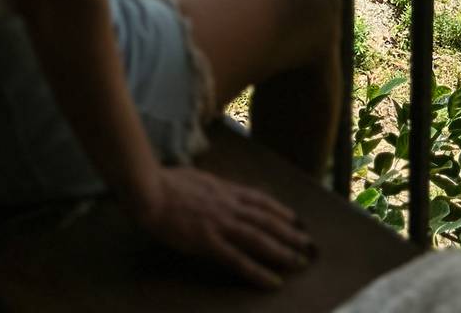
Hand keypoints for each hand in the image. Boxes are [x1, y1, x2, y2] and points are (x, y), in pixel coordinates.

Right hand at [134, 166, 314, 288]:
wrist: (150, 191)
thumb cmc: (166, 183)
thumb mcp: (197, 178)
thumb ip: (212, 187)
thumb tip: (218, 190)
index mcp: (225, 189)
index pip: (261, 200)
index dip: (281, 210)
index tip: (297, 220)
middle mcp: (229, 205)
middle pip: (267, 220)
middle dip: (291, 233)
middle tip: (309, 246)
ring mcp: (221, 223)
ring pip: (260, 239)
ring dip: (283, 252)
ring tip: (300, 263)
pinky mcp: (209, 242)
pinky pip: (239, 260)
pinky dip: (259, 271)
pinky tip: (273, 282)